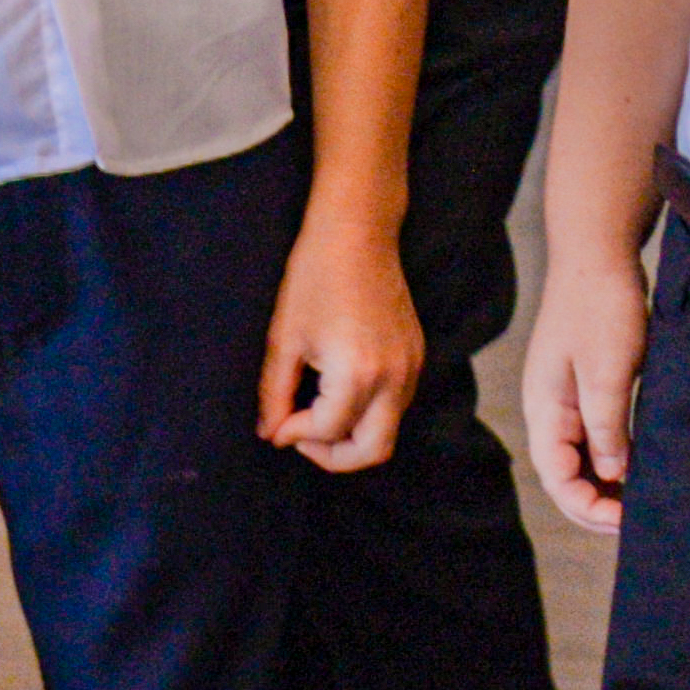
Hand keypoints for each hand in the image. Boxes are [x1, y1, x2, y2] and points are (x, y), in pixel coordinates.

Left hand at [262, 221, 425, 470]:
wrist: (358, 233)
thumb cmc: (314, 278)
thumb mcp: (284, 339)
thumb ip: (275, 394)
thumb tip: (272, 433)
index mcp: (358, 374)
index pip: (328, 431)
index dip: (295, 434)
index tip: (276, 424)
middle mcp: (394, 377)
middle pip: (373, 451)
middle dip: (333, 456)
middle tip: (299, 436)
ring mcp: (412, 368)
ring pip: (388, 431)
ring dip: (351, 436)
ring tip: (314, 413)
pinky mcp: (417, 357)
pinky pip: (396, 406)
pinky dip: (368, 415)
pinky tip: (336, 394)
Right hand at [518, 231, 644, 530]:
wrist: (597, 253)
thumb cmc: (600, 305)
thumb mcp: (607, 368)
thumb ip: (607, 424)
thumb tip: (613, 473)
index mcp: (545, 408)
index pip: (557, 478)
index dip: (588, 507)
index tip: (626, 520)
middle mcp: (550, 410)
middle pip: (566, 475)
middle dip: (597, 504)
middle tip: (639, 522)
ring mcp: (567, 399)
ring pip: (582, 458)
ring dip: (607, 484)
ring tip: (642, 502)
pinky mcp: (588, 387)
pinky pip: (597, 436)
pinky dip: (616, 458)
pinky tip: (641, 466)